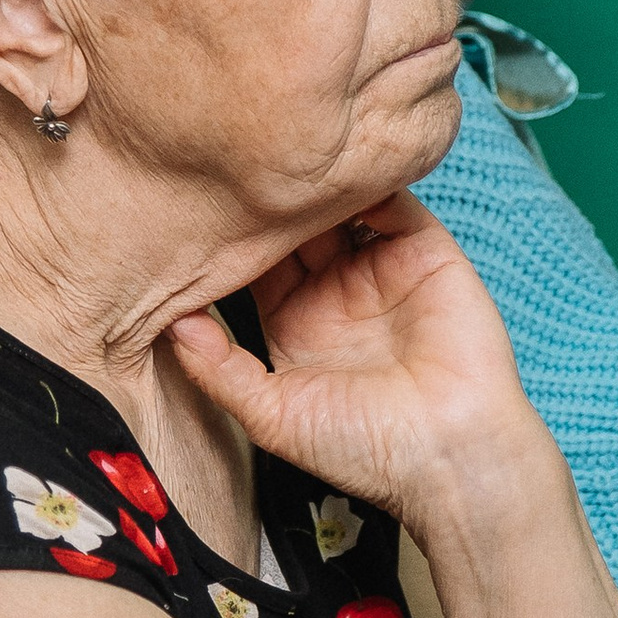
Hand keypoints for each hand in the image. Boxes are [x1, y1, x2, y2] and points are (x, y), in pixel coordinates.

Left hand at [168, 194, 545, 529]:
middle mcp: (335, 291)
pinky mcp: (426, 252)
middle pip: (290, 227)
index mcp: (293, 324)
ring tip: (280, 162)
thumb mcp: (271, 416)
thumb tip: (169, 322)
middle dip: (265, 202)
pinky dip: (369, 180)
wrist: (448, 455)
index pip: (251, 265)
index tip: (192, 213)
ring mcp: (380, 267)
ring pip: (339, 207)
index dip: (227, 240)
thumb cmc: (363, 450)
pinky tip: (338, 173)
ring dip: (313, 187)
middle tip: (231, 169)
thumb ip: (217, 370)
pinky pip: (395, 201)